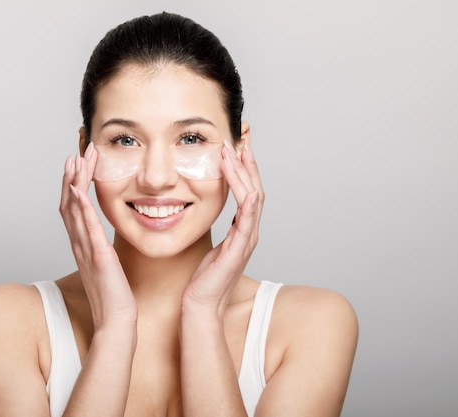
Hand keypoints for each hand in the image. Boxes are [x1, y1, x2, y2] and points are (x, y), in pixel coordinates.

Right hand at [59, 143, 136, 328]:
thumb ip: (102, 251)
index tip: (78, 164)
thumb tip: (104, 241)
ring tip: (76, 160)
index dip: (72, 185)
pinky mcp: (97, 257)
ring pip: (73, 210)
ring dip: (74, 183)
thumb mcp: (107, 267)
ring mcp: (86, 250)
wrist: (116, 321)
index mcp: (83, 246)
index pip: (73, 209)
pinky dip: (80, 207)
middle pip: (68, 204)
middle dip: (72, 176)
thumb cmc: (114, 296)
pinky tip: (78, 190)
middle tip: (76, 153)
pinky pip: (86, 228)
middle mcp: (79, 245)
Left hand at [182, 141, 263, 315]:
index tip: (237, 147)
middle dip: (248, 164)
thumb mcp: (212, 245)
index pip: (248, 191)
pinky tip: (249, 190)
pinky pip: (247, 224)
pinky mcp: (239, 251)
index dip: (244, 169)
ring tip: (236, 154)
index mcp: (243, 229)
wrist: (202, 304)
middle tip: (240, 141)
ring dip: (245, 175)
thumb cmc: (205, 277)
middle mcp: (249, 232)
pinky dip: (250, 205)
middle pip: (256, 190)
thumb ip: (220, 228)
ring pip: (253, 201)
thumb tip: (208, 208)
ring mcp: (247, 241)